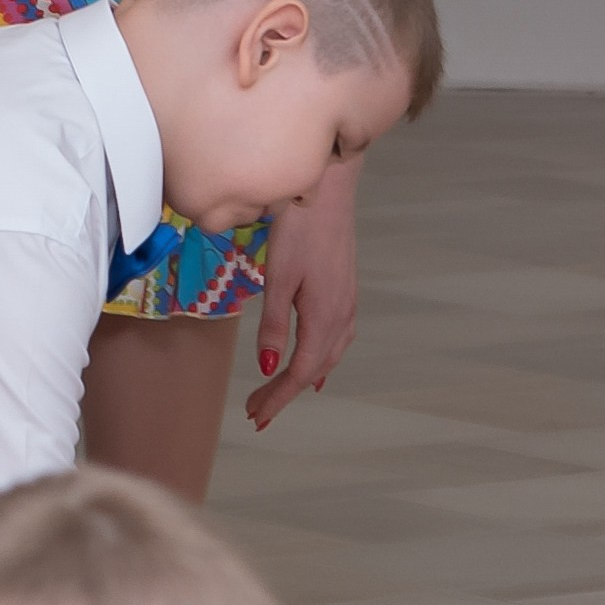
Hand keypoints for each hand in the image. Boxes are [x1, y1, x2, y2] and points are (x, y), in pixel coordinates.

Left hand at [246, 154, 360, 433]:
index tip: (256, 415)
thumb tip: (268, 367)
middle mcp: (341, 316)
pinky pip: (337, 338)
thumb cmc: (300, 228)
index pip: (299, 372)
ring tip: (281, 394)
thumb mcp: (279, 278)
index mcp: (324, 318)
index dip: (277, 397)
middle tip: (258, 411)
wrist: (328, 188)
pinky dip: (323, 357)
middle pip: (314, 369)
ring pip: (329, 356)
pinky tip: (316, 360)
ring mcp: (347, 303)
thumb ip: (273, 325)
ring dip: (304, 377)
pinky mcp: (346, 290)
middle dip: (285, 393)